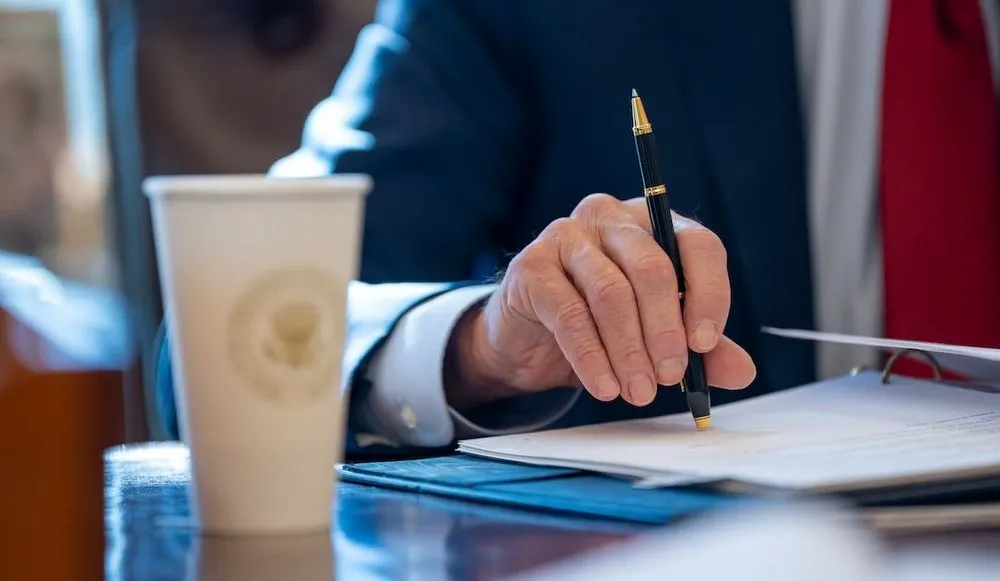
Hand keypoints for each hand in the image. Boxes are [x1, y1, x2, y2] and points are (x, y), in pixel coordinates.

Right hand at [446, 194, 755, 409]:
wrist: (529, 339)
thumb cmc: (599, 325)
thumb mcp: (656, 336)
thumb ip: (700, 348)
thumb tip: (742, 371)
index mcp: (653, 223)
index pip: (696, 245)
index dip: (708, 293)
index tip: (705, 343)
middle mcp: (610, 218)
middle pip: (652, 269)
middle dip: (665, 331)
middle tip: (670, 377)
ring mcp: (567, 236)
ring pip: (611, 293)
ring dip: (629, 351)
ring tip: (639, 391)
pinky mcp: (531, 266)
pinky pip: (569, 314)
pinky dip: (592, 357)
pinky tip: (604, 386)